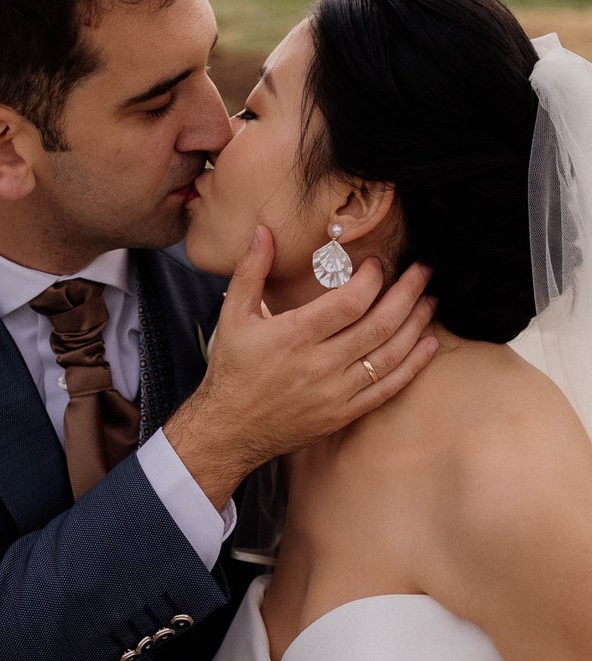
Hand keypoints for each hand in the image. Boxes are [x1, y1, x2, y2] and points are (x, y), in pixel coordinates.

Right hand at [164, 226, 436, 509]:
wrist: (229, 430)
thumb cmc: (232, 370)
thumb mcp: (232, 317)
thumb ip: (250, 271)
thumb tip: (264, 231)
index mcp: (294, 336)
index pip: (350, 302)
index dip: (373, 278)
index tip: (378, 264)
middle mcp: (320, 365)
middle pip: (379, 324)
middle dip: (408, 292)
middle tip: (424, 270)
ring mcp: (335, 392)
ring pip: (390, 355)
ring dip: (417, 324)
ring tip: (430, 300)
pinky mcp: (343, 413)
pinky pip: (387, 389)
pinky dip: (413, 366)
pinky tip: (429, 345)